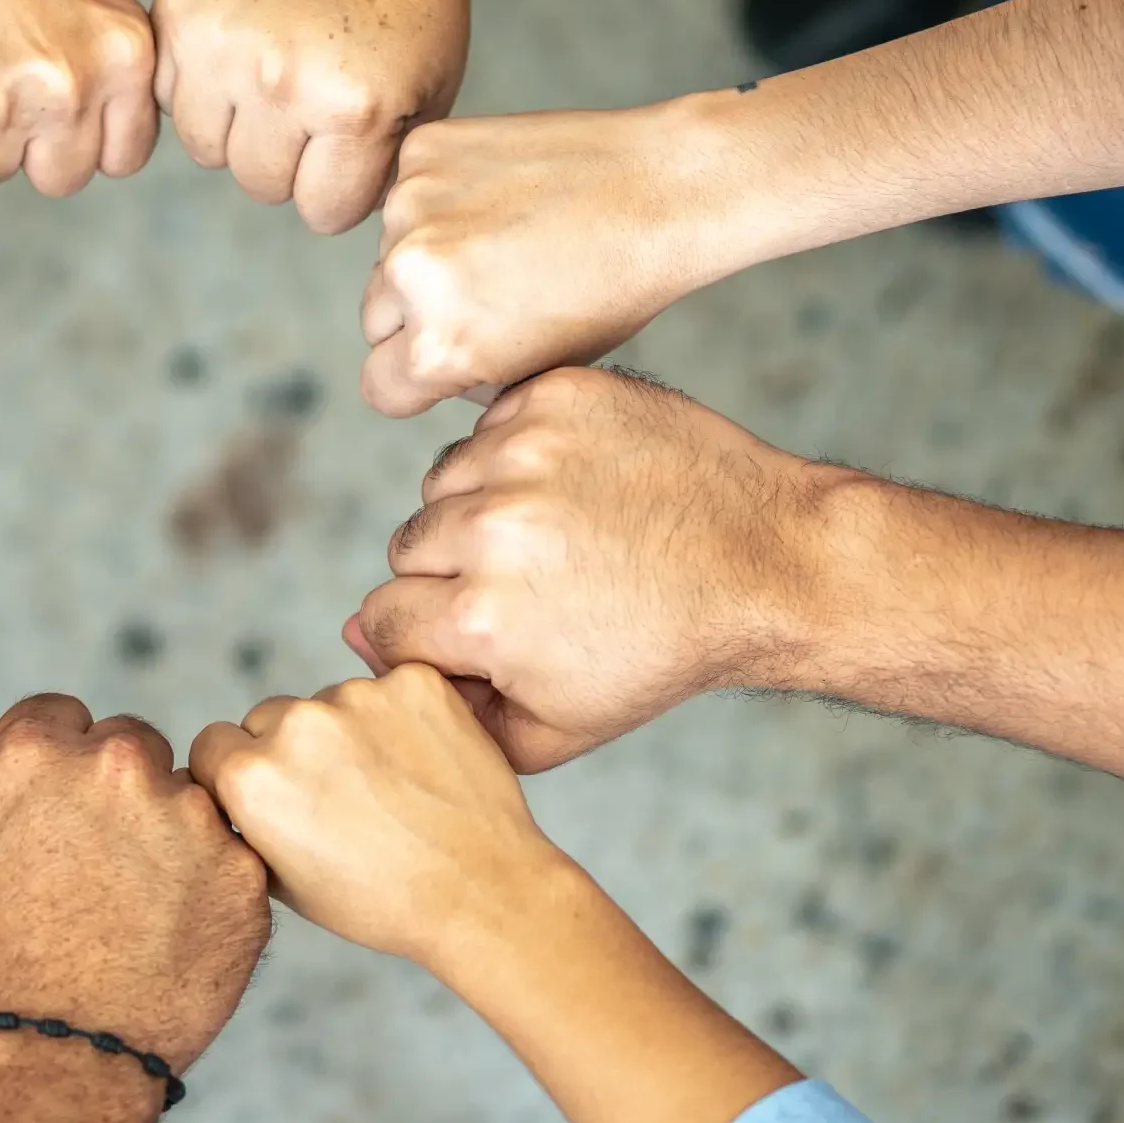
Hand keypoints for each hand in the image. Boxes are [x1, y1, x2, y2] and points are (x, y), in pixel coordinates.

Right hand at [0, 696, 269, 1071]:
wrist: (63, 1056)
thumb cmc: (1, 966)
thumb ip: (10, 786)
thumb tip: (36, 762)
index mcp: (41, 752)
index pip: (64, 715)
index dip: (62, 761)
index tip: (64, 805)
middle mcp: (118, 763)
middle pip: (133, 746)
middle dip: (124, 790)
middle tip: (108, 864)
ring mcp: (188, 814)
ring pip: (187, 802)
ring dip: (172, 837)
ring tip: (142, 912)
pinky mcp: (242, 868)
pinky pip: (230, 858)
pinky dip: (212, 889)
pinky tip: (178, 937)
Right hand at [153, 0, 472, 232]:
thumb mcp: (428, 84)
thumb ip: (381, 160)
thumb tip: (327, 209)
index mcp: (352, 108)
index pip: (322, 210)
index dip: (342, 183)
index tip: (355, 143)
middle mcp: (279, 81)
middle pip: (260, 184)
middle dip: (291, 158)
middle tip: (316, 104)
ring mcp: (220, 42)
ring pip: (207, 147)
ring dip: (240, 127)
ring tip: (277, 76)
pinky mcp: (177, 5)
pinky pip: (171, 92)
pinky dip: (202, 83)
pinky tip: (244, 45)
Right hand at [190, 664, 566, 967]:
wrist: (481, 891)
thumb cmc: (381, 900)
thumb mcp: (283, 881)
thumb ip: (245, 820)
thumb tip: (231, 788)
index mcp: (250, 776)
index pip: (212, 744)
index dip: (235, 774)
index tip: (272, 797)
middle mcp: (295, 724)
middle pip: (268, 716)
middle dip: (290, 749)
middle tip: (338, 797)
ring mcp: (357, 696)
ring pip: (328, 701)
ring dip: (346, 731)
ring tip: (389, 787)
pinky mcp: (412, 681)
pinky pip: (386, 688)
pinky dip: (398, 717)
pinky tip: (420, 763)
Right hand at [350, 368, 839, 770]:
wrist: (767, 561)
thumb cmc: (661, 653)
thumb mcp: (558, 725)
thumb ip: (449, 706)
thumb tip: (356, 642)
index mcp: (480, 618)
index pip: (383, 617)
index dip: (431, 633)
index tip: (488, 633)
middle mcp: (490, 529)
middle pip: (406, 547)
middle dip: (452, 571)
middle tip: (531, 584)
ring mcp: (523, 453)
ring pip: (443, 482)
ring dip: (480, 507)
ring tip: (555, 534)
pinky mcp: (555, 397)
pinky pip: (490, 426)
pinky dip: (518, 454)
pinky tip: (576, 487)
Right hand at [362, 99, 748, 413]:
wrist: (660, 188)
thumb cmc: (615, 286)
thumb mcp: (539, 367)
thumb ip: (465, 374)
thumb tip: (420, 367)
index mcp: (440, 347)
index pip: (381, 386)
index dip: (417, 380)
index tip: (452, 358)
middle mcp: (410, 276)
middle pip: (375, 319)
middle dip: (416, 314)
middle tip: (487, 292)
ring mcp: (411, 206)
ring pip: (389, 250)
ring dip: (426, 251)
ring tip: (504, 237)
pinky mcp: (422, 152)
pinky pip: (406, 189)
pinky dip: (441, 196)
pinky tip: (500, 196)